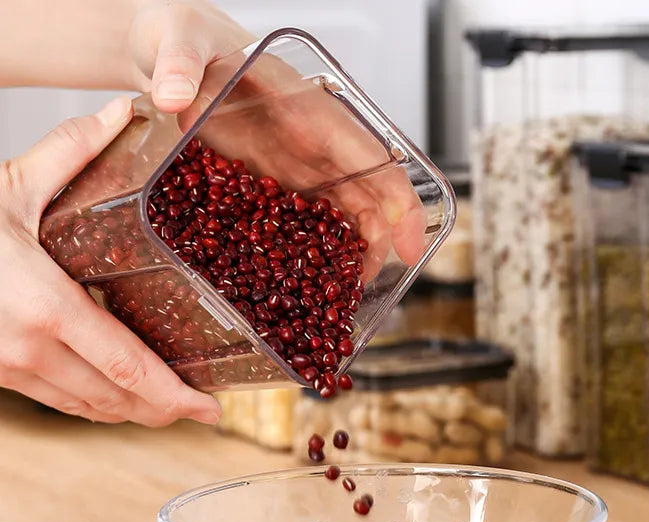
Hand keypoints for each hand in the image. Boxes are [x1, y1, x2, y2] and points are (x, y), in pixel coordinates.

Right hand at [0, 97, 221, 425]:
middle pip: (115, 399)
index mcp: (46, 308)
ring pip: (86, 407)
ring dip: (132, 413)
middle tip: (201, 412)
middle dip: (164, 411)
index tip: (211, 408)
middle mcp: (29, 350)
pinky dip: (94, 402)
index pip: (129, 368)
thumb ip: (70, 152)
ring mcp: (8, 369)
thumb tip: (121, 112)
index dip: (175, 396)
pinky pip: (57, 399)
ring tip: (169, 407)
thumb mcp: (9, 185)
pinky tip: (115, 395)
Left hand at [130, 1, 425, 276]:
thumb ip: (180, 64)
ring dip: (352, 254)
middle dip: (380, 243)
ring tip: (345, 293)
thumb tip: (174, 96)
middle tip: (368, 286)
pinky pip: (308, 223)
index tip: (411, 245)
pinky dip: (318, 253)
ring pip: (344, 216)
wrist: (173, 56)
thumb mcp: (180, 39)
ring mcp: (297, 169)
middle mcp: (315, 145)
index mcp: (310, 111)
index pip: (373, 159)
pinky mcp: (276, 186)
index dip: (400, 204)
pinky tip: (314, 281)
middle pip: (369, 198)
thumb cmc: (189, 38)